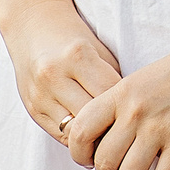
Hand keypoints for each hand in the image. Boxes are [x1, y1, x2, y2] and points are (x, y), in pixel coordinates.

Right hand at [3, 7, 121, 146]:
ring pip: (74, 133)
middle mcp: (54, 75)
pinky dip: (78, 139)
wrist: (33, 28)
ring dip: (94, 140)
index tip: (137, 115)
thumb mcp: (99, 51)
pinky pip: (60, 136)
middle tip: (128, 133)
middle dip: (110, 128)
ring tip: (111, 139)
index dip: (125, 108)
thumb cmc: (76, 40)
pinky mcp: (32, 110)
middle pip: (91, 117)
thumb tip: (133, 115)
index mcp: (76, 55)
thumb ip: (113, 80)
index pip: (108, 94)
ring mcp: (40, 95)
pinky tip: (92, 137)